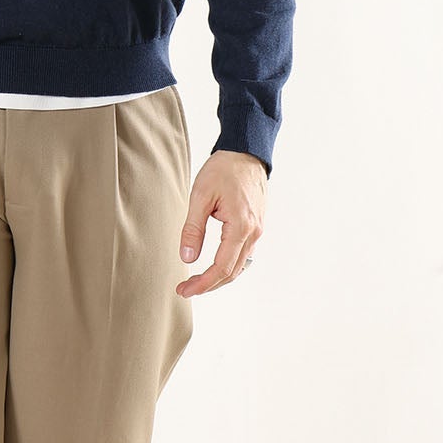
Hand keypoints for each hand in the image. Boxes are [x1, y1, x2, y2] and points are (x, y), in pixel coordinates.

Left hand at [176, 151, 266, 297]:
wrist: (246, 152)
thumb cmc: (223, 169)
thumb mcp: (200, 195)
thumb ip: (193, 229)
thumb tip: (187, 258)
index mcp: (241, 226)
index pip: (222, 268)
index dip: (203, 284)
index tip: (184, 290)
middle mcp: (254, 232)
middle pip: (233, 272)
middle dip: (208, 285)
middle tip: (185, 289)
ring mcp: (258, 230)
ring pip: (240, 266)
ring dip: (219, 277)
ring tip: (196, 281)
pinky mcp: (257, 226)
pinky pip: (244, 254)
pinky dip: (229, 265)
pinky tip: (214, 266)